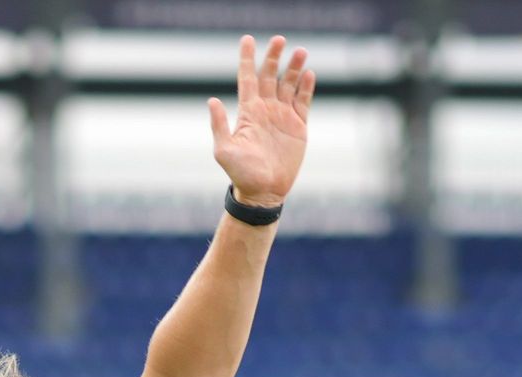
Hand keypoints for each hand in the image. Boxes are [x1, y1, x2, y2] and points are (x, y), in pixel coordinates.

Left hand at [209, 35, 313, 209]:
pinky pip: (303, 102)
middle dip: (274, 57)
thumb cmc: (241, 174)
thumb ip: (219, 125)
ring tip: (300, 51)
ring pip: (289, 85)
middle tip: (280, 39)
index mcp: (248, 111)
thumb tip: (212, 100)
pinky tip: (308, 74)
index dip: (247, 58)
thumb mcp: (224, 150)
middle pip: (270, 75)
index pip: (248, 78)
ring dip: (293, 68)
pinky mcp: (298, 127)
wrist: (263, 192)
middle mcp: (266, 109)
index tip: (248, 39)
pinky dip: (306, 88)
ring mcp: (283, 116)